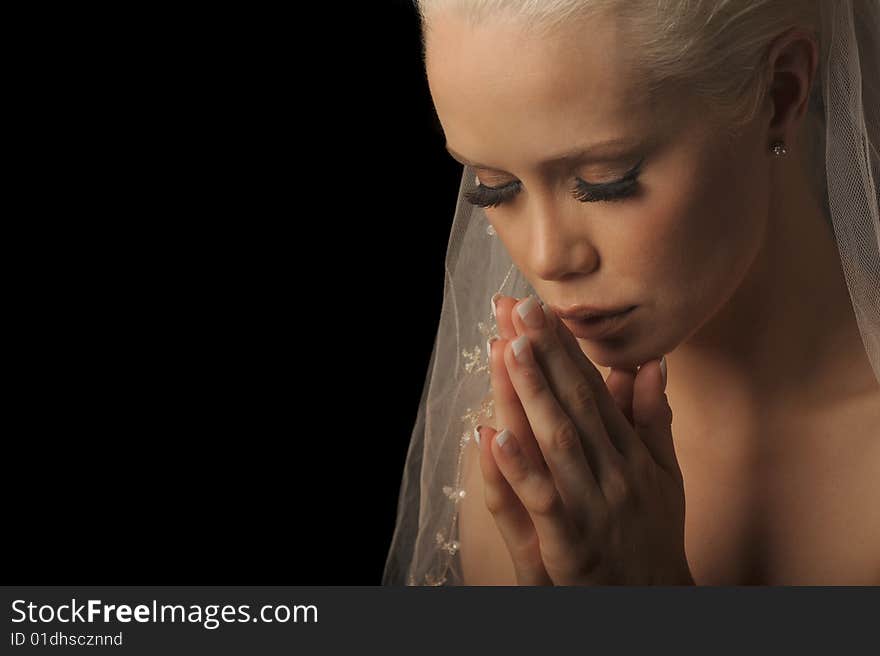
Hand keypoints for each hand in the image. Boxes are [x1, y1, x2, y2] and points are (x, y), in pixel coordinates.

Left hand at [478, 294, 693, 584]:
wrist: (655, 601)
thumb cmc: (654, 533)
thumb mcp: (666, 473)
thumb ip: (653, 418)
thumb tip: (652, 363)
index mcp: (629, 452)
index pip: (593, 389)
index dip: (565, 348)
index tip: (540, 308)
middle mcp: (614, 470)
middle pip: (574, 403)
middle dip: (545, 353)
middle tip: (517, 307)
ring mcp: (592, 505)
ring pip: (558, 440)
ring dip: (532, 392)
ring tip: (509, 348)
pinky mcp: (572, 541)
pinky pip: (542, 500)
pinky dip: (518, 467)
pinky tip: (493, 434)